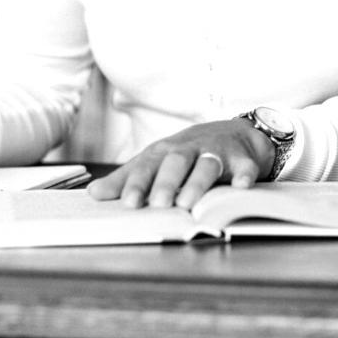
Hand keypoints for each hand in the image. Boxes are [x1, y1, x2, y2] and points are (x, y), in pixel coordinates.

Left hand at [86, 119, 272, 208]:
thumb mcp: (156, 161)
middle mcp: (188, 149)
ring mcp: (216, 152)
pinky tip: (240, 187)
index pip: (147, 167)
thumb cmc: (187, 152)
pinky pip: (244, 167)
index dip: (137, 184)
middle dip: (166, 182)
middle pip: (176, 163)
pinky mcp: (242, 159)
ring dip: (197, 182)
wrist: (233, 133)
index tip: (129, 203)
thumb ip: (127, 179)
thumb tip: (94, 194)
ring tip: (188, 202)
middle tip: (159, 203)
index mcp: (164, 152)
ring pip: (206, 164)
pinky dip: (243, 175)